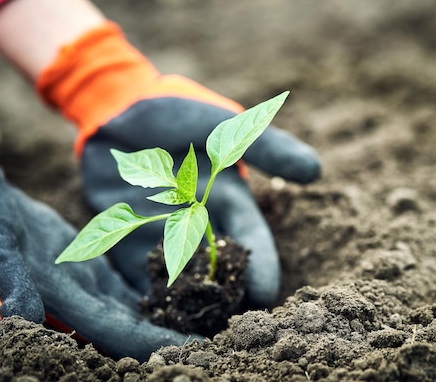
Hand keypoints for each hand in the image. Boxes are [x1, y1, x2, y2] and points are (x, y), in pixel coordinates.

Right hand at [0, 167, 197, 360]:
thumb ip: (12, 279)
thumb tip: (19, 316)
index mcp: (61, 300)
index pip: (116, 331)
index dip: (153, 341)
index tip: (192, 348)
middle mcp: (78, 302)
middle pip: (133, 327)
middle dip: (169, 335)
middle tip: (212, 340)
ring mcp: (86, 288)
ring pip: (132, 310)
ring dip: (164, 317)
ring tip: (202, 317)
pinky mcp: (90, 272)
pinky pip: (125, 291)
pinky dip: (150, 295)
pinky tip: (175, 294)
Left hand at [36, 22, 320, 306]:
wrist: (120, 106)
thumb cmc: (178, 112)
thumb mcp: (225, 124)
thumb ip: (266, 147)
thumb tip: (316, 170)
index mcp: (228, 198)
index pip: (250, 235)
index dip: (260, 263)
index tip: (266, 292)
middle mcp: (201, 220)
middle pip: (220, 263)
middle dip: (229, 291)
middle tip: (235, 322)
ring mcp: (163, 229)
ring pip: (183, 271)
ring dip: (191, 297)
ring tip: (195, 328)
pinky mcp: (127, 234)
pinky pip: (137, 267)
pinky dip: (145, 287)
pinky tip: (152, 312)